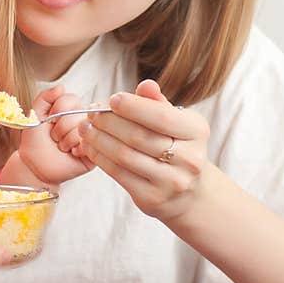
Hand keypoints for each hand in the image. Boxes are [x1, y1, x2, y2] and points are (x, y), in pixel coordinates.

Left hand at [19, 85, 92, 185]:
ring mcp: (90, 135)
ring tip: (61, 146)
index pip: (71, 98)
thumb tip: (61, 87)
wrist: (34, 165)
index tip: (49, 122)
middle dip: (59, 128)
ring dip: (65, 140)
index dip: (57, 110)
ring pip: (82, 129)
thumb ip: (44, 97)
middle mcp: (82, 119)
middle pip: (77, 113)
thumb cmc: (35, 141)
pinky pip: (89, 144)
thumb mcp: (35, 115)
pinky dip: (75, 149)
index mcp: (71, 109)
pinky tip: (71, 153)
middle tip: (54, 137)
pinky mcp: (93, 151)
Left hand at [79, 79, 210, 222]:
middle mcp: (189, 158)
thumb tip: (146, 84)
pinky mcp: (152, 197)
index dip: (133, 107)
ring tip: (85, 128)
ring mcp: (171, 181)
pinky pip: (119, 174)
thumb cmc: (176, 147)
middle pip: (139, 136)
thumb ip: (157, 103)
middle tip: (91, 113)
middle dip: (109, 121)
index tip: (112, 99)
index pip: (161, 116)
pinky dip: (100, 157)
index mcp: (197, 131)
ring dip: (99, 139)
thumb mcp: (175, 122)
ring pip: (125, 155)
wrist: (188, 192)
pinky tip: (90, 147)